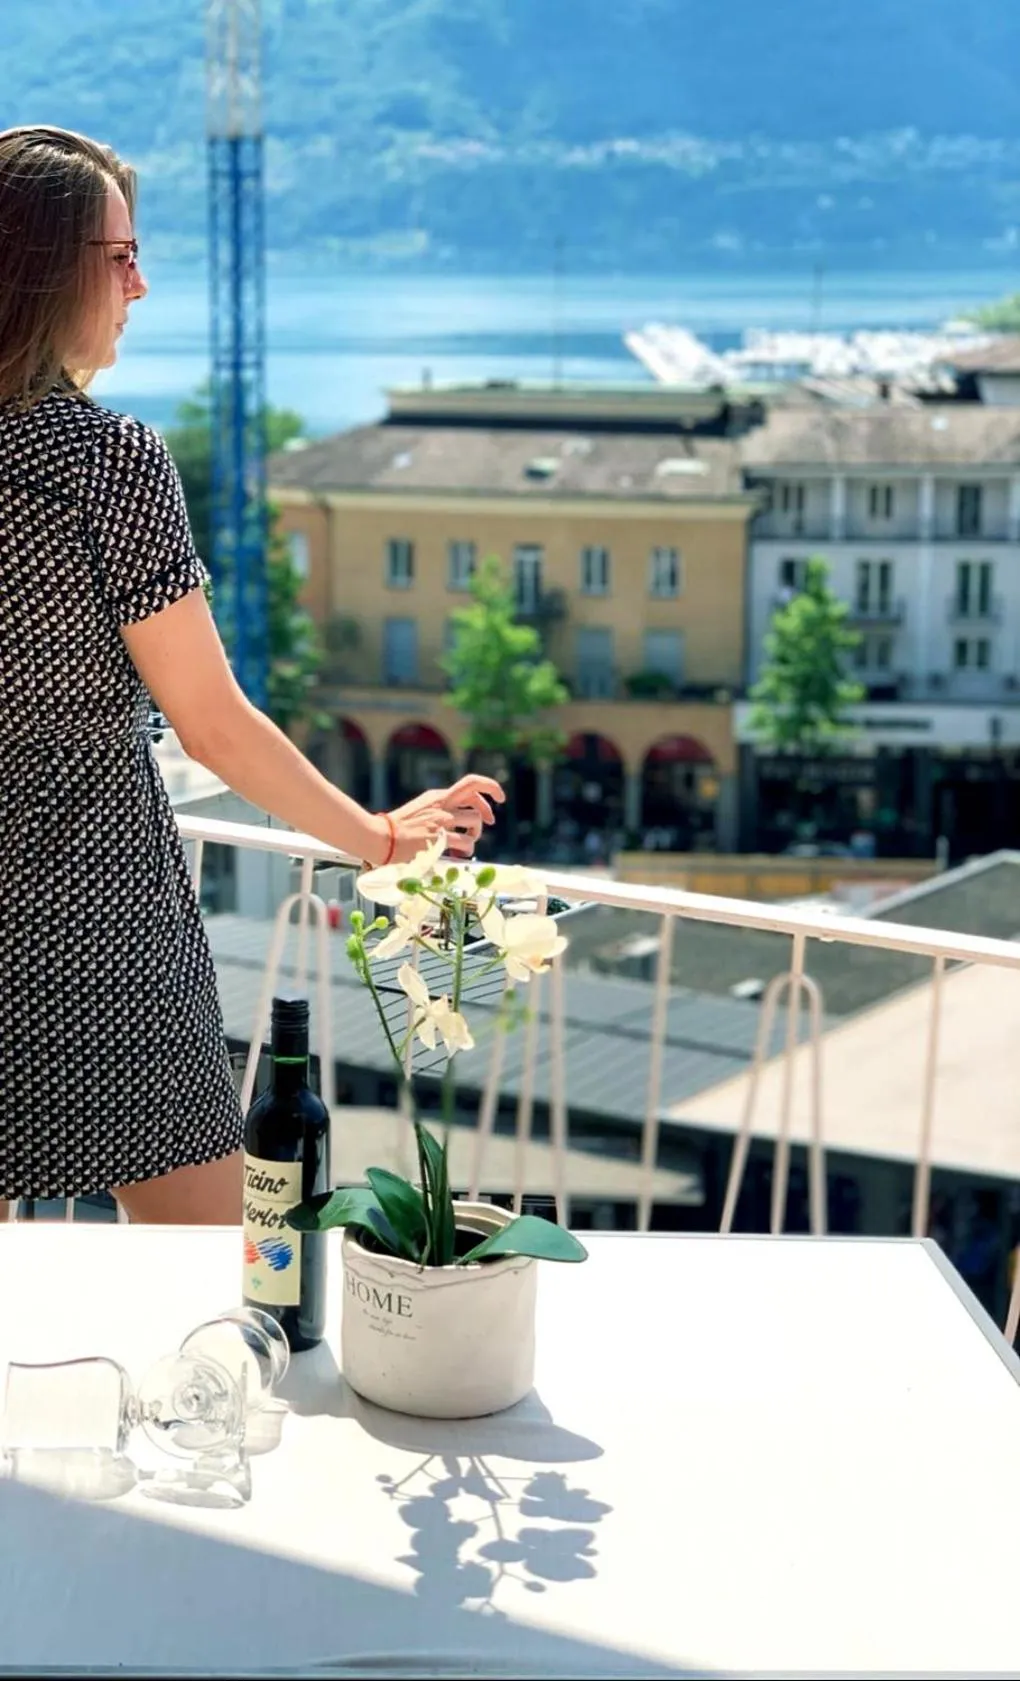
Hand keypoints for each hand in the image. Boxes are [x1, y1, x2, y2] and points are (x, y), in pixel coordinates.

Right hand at [386, 773, 504, 862]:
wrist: (379, 838)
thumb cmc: (396, 829)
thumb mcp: (419, 811)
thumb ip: (438, 812)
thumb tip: (455, 821)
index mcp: (436, 797)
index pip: (470, 784)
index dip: (488, 789)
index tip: (497, 800)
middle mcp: (441, 804)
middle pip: (476, 795)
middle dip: (489, 807)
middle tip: (491, 821)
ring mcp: (440, 820)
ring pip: (474, 820)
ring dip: (475, 834)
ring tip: (465, 843)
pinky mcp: (439, 837)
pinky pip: (466, 841)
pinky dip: (467, 848)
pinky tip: (459, 853)